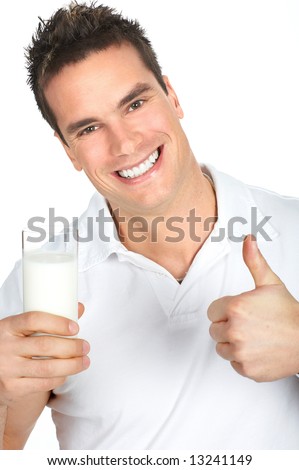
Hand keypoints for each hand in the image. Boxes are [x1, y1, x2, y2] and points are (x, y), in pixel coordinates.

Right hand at [0, 303, 89, 404]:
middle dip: (72, 346)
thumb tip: (79, 307)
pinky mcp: (12, 388)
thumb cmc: (12, 346)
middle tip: (86, 346)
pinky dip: (59, 378)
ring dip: (72, 365)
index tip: (75, 327)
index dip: (57, 323)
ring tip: (84, 361)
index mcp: (8, 327)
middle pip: (45, 346)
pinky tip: (67, 373)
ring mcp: (7, 369)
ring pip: (47, 368)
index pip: (34, 320)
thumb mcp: (21, 329)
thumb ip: (48, 319)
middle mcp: (5, 347)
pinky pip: (43, 384)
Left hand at [208, 235, 298, 381]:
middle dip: (228, 326)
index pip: (212, 311)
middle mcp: (234, 330)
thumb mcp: (270, 283)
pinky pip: (234, 364)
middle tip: (249, 324)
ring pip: (222, 348)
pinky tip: (258, 350)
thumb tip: (248, 240)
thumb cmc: (289, 314)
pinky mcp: (246, 369)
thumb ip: (254, 261)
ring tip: (254, 337)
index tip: (241, 311)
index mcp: (234, 307)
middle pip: (214, 330)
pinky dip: (243, 359)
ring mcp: (239, 352)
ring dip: (233, 343)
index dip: (226, 311)